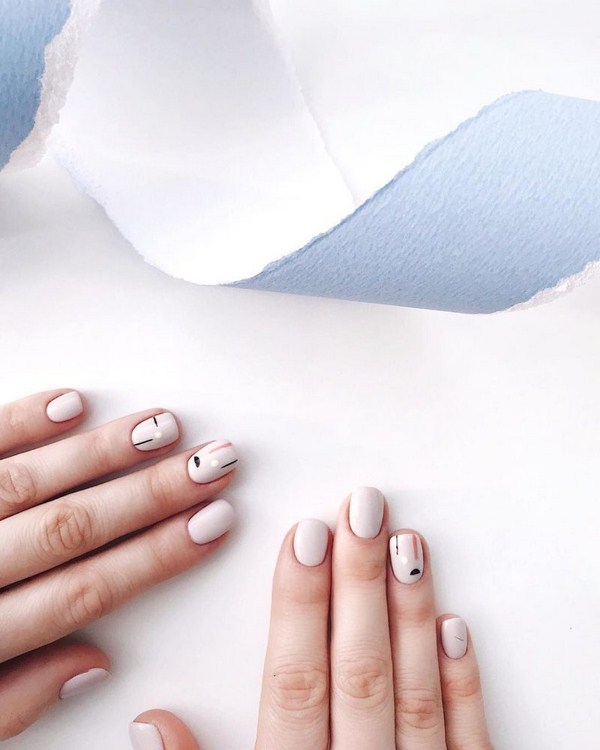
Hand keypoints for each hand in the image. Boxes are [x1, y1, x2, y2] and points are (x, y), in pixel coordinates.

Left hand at [0, 388, 238, 738]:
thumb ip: (17, 701)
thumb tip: (95, 662)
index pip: (84, 592)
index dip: (156, 558)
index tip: (211, 527)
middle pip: (70, 529)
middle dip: (151, 495)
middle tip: (212, 464)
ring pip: (27, 483)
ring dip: (100, 452)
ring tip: (163, 427)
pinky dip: (18, 422)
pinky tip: (71, 403)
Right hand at [130, 488, 492, 748]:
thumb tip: (148, 721)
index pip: (294, 683)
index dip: (298, 606)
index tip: (305, 536)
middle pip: (358, 673)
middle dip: (357, 585)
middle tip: (362, 509)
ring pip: (416, 697)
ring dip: (411, 615)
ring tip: (406, 543)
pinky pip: (472, 746)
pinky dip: (464, 684)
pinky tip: (455, 624)